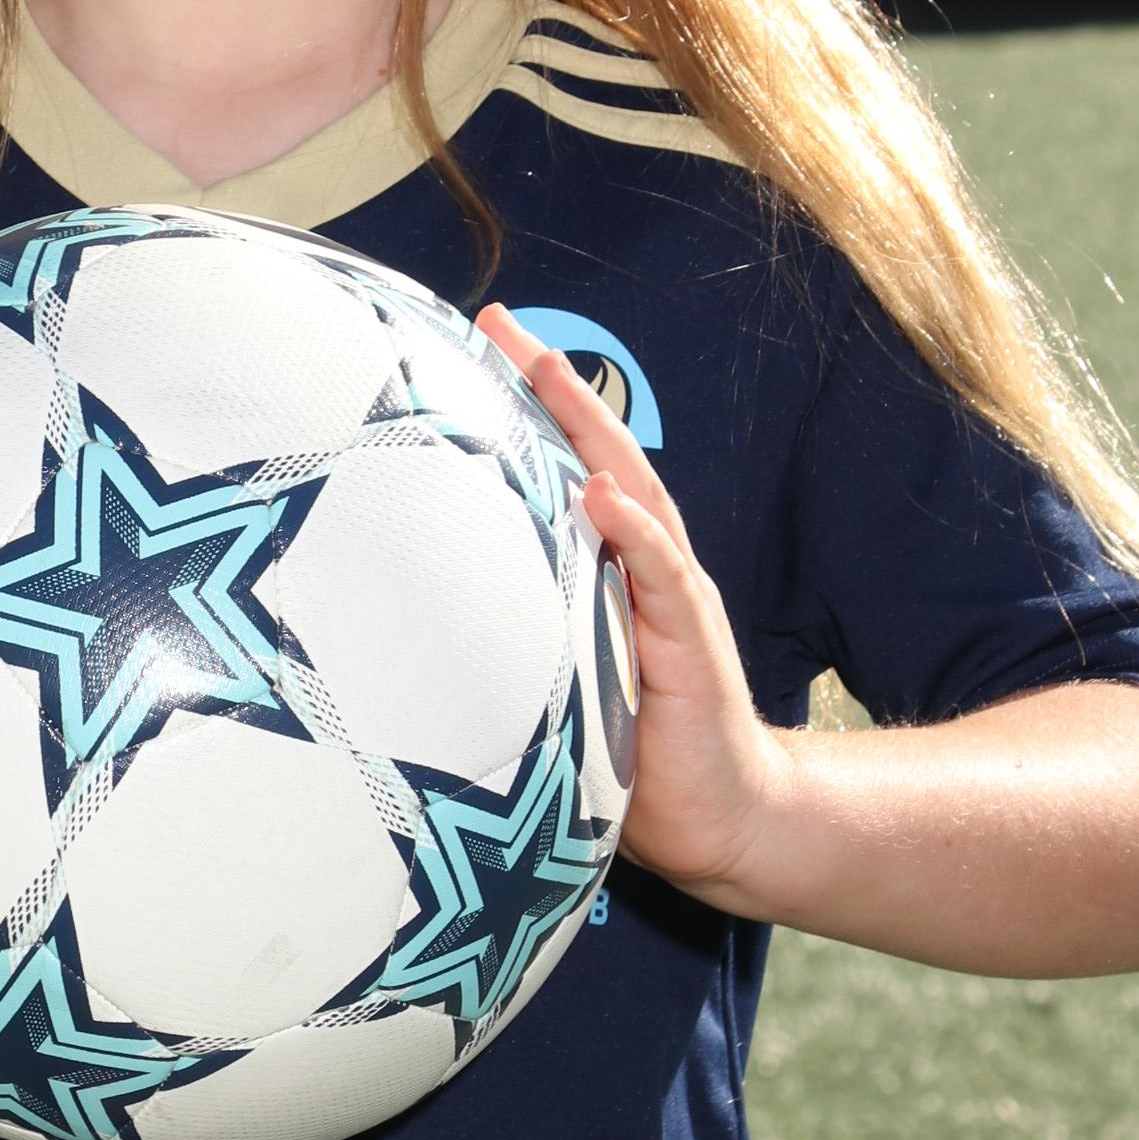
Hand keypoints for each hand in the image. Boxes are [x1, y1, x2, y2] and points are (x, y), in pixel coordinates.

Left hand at [477, 305, 785, 910]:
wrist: (722, 817)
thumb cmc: (633, 751)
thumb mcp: (557, 683)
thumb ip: (512, 639)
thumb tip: (416, 619)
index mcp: (606, 570)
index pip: (563, 469)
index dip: (523, 408)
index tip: (470, 343)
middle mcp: (641, 566)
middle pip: (597, 454)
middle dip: (552, 386)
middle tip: (500, 322)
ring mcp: (671, 598)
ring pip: (631, 494)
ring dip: (592, 432)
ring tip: (551, 373)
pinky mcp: (690, 643)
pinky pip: (663, 579)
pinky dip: (635, 534)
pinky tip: (604, 495)